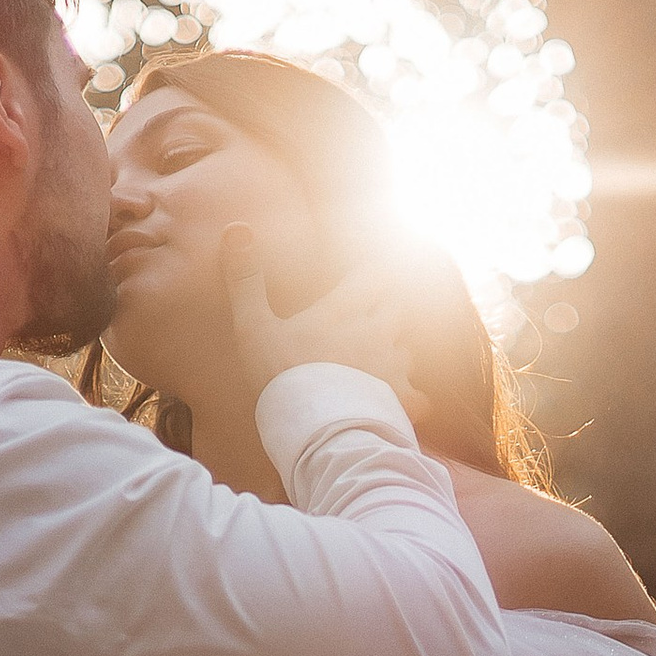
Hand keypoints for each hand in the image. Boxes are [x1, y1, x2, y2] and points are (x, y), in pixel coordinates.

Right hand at [221, 226, 415, 408]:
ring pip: (406, 350)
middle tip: (369, 317)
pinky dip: (412, 400)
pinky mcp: (400, 400)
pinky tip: (401, 403)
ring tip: (376, 364)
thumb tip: (235, 228)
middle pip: (396, 307)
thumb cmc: (280, 376)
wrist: (310, 427)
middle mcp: (375, 331)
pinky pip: (419, 398)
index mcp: (344, 308)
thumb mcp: (254, 327)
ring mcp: (392, 367)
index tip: (365, 276)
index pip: (373, 273)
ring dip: (394, 353)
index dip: (372, 273)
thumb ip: (246, 280)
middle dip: (385, 309)